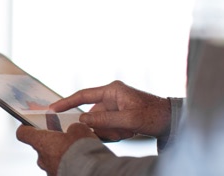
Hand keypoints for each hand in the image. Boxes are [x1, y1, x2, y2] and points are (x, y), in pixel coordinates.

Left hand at [16, 123, 97, 175]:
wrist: (90, 172)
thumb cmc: (81, 151)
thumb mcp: (80, 130)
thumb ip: (73, 127)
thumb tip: (74, 129)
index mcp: (41, 142)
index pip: (23, 133)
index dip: (26, 127)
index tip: (28, 124)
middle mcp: (41, 158)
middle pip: (40, 146)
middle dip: (51, 141)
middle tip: (62, 136)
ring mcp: (49, 170)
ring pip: (51, 159)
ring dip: (60, 154)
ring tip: (75, 151)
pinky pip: (59, 168)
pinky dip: (66, 164)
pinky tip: (78, 161)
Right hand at [50, 81, 170, 141]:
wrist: (171, 120)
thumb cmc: (153, 115)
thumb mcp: (129, 119)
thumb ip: (104, 119)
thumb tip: (83, 120)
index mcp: (112, 90)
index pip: (83, 95)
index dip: (66, 102)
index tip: (53, 109)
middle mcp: (111, 96)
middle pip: (93, 115)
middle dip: (103, 127)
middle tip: (120, 131)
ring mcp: (115, 106)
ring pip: (101, 124)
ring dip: (112, 131)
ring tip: (128, 131)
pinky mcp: (118, 115)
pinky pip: (108, 127)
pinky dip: (116, 133)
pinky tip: (129, 132)